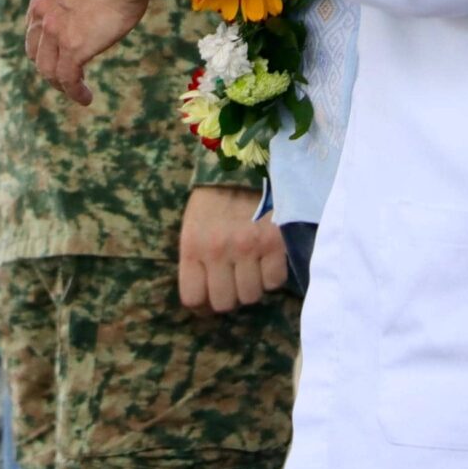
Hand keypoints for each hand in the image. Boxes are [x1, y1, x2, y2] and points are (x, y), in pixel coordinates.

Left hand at [25, 0, 153, 105]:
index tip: (58, 46)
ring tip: (74, 89)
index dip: (45, 38)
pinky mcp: (73, 47)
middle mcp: (42, 8)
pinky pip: (67, 78)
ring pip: (47, 67)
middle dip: (46, 61)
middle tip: (62, 71)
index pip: (35, 20)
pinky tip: (84, 97)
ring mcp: (55, 30)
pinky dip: (74, 91)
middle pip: (34, 46)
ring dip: (59, 82)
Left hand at [179, 184, 285, 312]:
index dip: (203, 303)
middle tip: (235, 280)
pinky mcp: (275, 242)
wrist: (248, 165)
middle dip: (230, 295)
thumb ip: (196, 262)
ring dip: (253, 285)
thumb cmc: (215, 200)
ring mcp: (248, 247)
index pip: (192, 298)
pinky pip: (275, 281)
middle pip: (224, 302)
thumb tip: (206, 303)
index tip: (211, 295)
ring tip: (253, 267)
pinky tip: (269, 259)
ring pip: (251, 295)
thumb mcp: (193, 228)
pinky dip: (273, 275)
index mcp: (192, 246)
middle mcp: (218, 250)